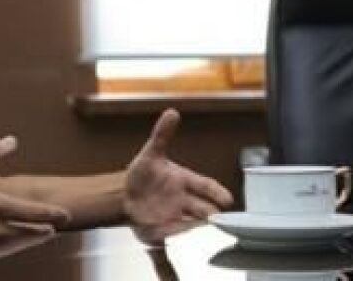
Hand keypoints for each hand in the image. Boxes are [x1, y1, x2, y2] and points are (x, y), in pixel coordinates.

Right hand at [0, 136, 70, 266]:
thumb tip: (11, 140)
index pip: (33, 213)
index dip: (51, 214)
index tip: (64, 215)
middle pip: (29, 235)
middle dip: (43, 232)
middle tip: (53, 230)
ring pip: (15, 248)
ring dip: (28, 242)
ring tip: (37, 238)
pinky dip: (8, 250)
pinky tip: (7, 246)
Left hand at [124, 109, 232, 243]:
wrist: (125, 195)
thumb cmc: (143, 174)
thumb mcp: (150, 154)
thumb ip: (162, 134)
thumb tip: (172, 112)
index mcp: (186, 181)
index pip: (207, 186)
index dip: (218, 193)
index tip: (227, 200)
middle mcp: (186, 201)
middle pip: (205, 210)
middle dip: (210, 216)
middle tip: (213, 220)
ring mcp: (177, 217)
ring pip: (194, 227)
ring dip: (196, 230)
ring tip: (195, 231)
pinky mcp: (166, 231)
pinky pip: (176, 238)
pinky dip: (178, 239)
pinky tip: (175, 241)